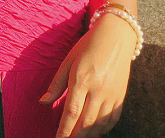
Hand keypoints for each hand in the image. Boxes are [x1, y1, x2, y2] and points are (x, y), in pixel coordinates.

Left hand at [40, 15, 135, 136]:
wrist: (116, 37)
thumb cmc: (88, 46)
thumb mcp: (69, 61)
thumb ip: (57, 83)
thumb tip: (43, 102)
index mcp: (82, 79)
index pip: (71, 112)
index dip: (64, 129)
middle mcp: (98, 89)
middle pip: (85, 122)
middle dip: (74, 136)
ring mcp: (112, 94)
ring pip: (99, 123)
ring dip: (87, 134)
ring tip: (77, 137)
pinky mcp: (121, 96)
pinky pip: (112, 119)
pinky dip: (103, 129)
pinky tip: (94, 131)